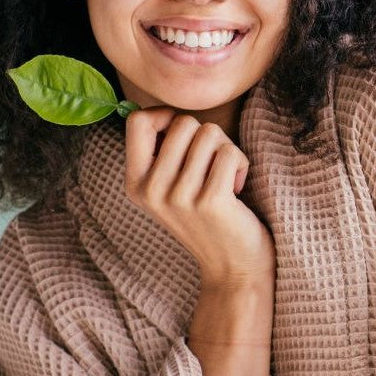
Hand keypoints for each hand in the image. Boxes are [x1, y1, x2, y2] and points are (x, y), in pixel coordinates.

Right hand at [124, 108, 275, 286]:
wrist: (232, 266)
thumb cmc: (206, 214)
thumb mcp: (169, 186)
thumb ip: (162, 151)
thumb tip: (166, 110)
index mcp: (135, 182)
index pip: (138, 121)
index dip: (167, 116)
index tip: (185, 137)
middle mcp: (151, 190)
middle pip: (183, 122)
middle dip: (207, 134)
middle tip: (212, 165)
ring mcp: (179, 197)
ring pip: (210, 133)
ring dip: (226, 150)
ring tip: (224, 177)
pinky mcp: (210, 201)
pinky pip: (230, 153)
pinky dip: (241, 163)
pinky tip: (236, 188)